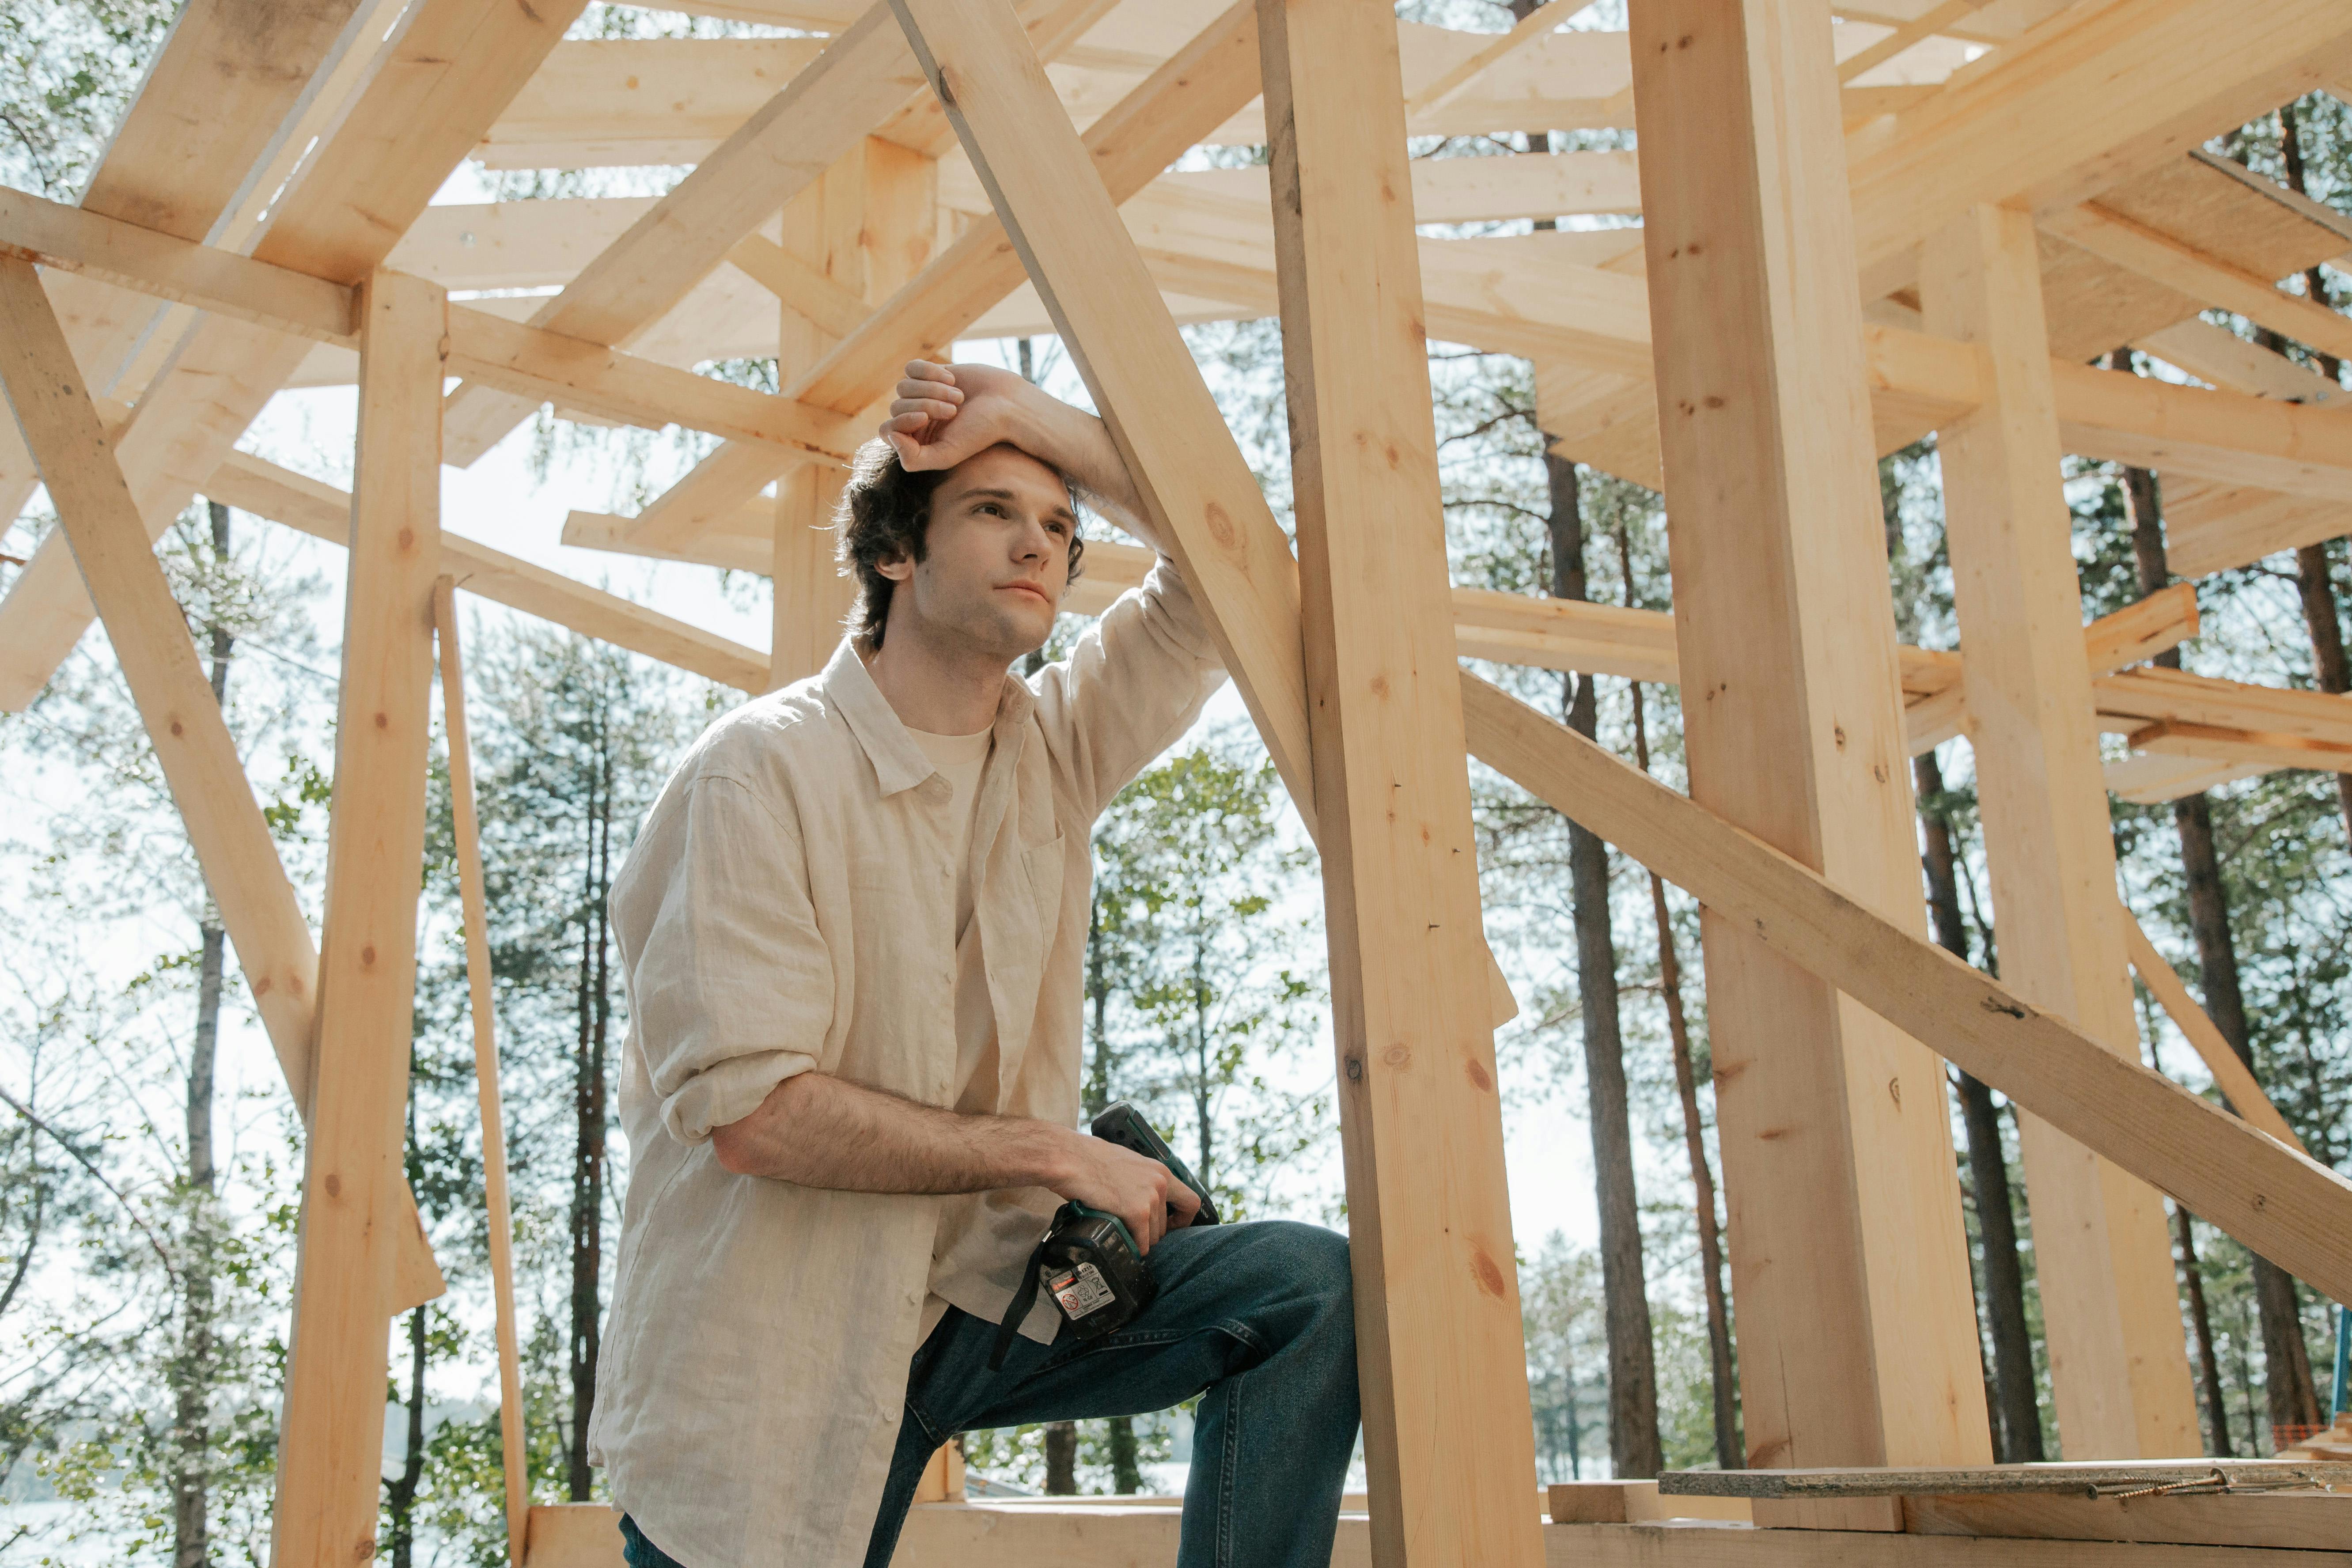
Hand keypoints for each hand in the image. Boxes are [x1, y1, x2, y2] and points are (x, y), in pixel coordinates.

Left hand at [880, 360, 1040, 472]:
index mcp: (916, 441)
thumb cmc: (980, 432)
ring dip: (932, 389)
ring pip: (903, 387)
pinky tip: (951, 378)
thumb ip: (914, 459)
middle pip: (896, 406)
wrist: (1006, 403)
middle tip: (954, 409)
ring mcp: (921, 395)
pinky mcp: (930, 374)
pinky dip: (930, 371)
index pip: (887, 430)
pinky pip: (912, 368)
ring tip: (958, 396)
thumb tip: (891, 437)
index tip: (925, 419)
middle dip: (926, 405)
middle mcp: (915, 419)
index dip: (901, 421)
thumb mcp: (947, 455)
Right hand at [1049, 1131, 1203, 1254]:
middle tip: (1131, 1232)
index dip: (1182, 1220)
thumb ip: (1142, 1180)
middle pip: (1167, 1225)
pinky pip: (1141, 1243)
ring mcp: (1150, 1198)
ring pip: (1154, 1236)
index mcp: (1160, 1171)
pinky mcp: (1136, 1212)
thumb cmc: (1090, 1160)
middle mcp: (1160, 1183)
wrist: (1070, 1158)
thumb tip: (1143, 1198)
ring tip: (1119, 1231)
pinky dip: (1131, 1247)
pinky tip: (1119, 1240)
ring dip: (1138, 1239)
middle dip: (1150, 1233)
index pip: (1190, 1202)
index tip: (1169, 1226)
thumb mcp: (1127, 1165)